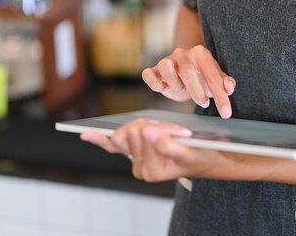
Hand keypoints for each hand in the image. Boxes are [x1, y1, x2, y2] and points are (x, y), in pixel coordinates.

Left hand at [80, 120, 230, 181]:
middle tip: (175, 131)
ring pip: (126, 131)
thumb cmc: (202, 155)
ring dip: (146, 125)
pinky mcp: (135, 154)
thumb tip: (147, 132)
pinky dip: (99, 139)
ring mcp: (136, 161)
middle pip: (132, 132)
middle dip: (154, 125)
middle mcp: (140, 168)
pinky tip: (86, 134)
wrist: (209, 160)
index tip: (182, 132)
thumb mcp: (190, 151)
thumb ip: (168, 145)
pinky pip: (112, 145)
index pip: (144, 136)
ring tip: (165, 131)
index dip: (163, 129)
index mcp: (151, 171)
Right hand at [142, 45, 235, 117]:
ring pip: (166, 66)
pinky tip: (164, 89)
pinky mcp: (153, 71)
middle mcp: (182, 54)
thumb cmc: (202, 77)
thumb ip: (225, 83)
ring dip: (175, 83)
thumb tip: (229, 88)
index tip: (226, 113)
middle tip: (204, 103)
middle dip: (197, 92)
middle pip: (187, 71)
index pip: (212, 75)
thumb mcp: (216, 79)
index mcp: (200, 54)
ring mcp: (166, 61)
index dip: (220, 96)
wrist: (184, 73)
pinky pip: (148, 74)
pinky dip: (155, 84)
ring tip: (182, 90)